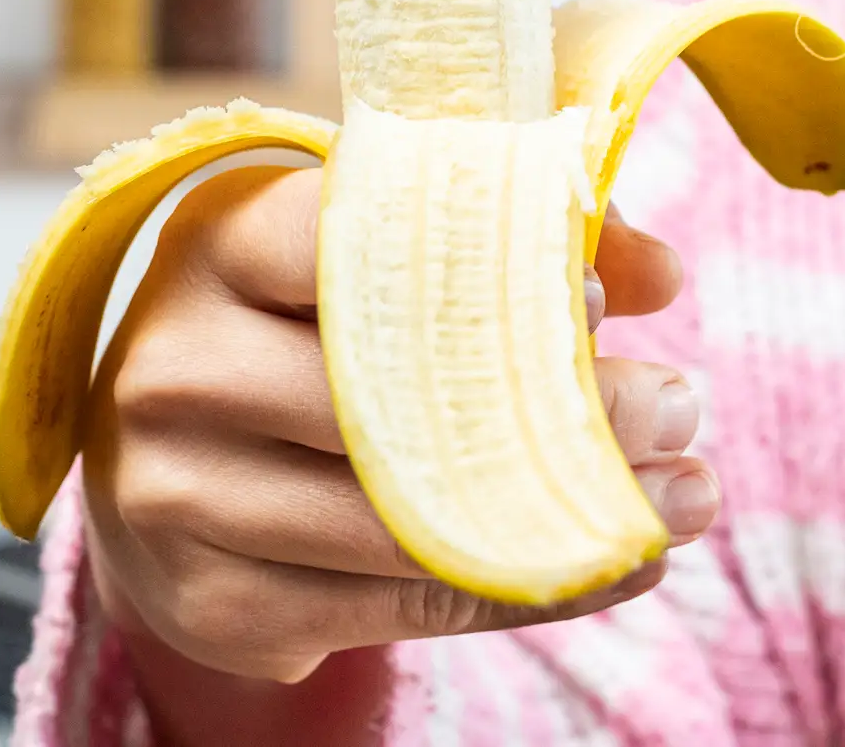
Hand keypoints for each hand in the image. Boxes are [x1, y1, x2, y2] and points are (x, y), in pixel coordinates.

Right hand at [80, 164, 717, 685]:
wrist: (161, 470)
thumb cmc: (297, 331)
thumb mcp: (369, 253)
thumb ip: (508, 238)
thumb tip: (657, 273)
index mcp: (217, 245)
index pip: (358, 242)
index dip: (488, 270)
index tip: (598, 304)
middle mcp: (181, 365)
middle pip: (397, 395)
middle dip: (565, 410)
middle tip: (682, 409)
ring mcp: (184, 495)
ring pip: (409, 518)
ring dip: (571, 513)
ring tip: (683, 494)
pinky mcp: (216, 605)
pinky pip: (403, 607)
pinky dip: (526, 589)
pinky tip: (614, 562)